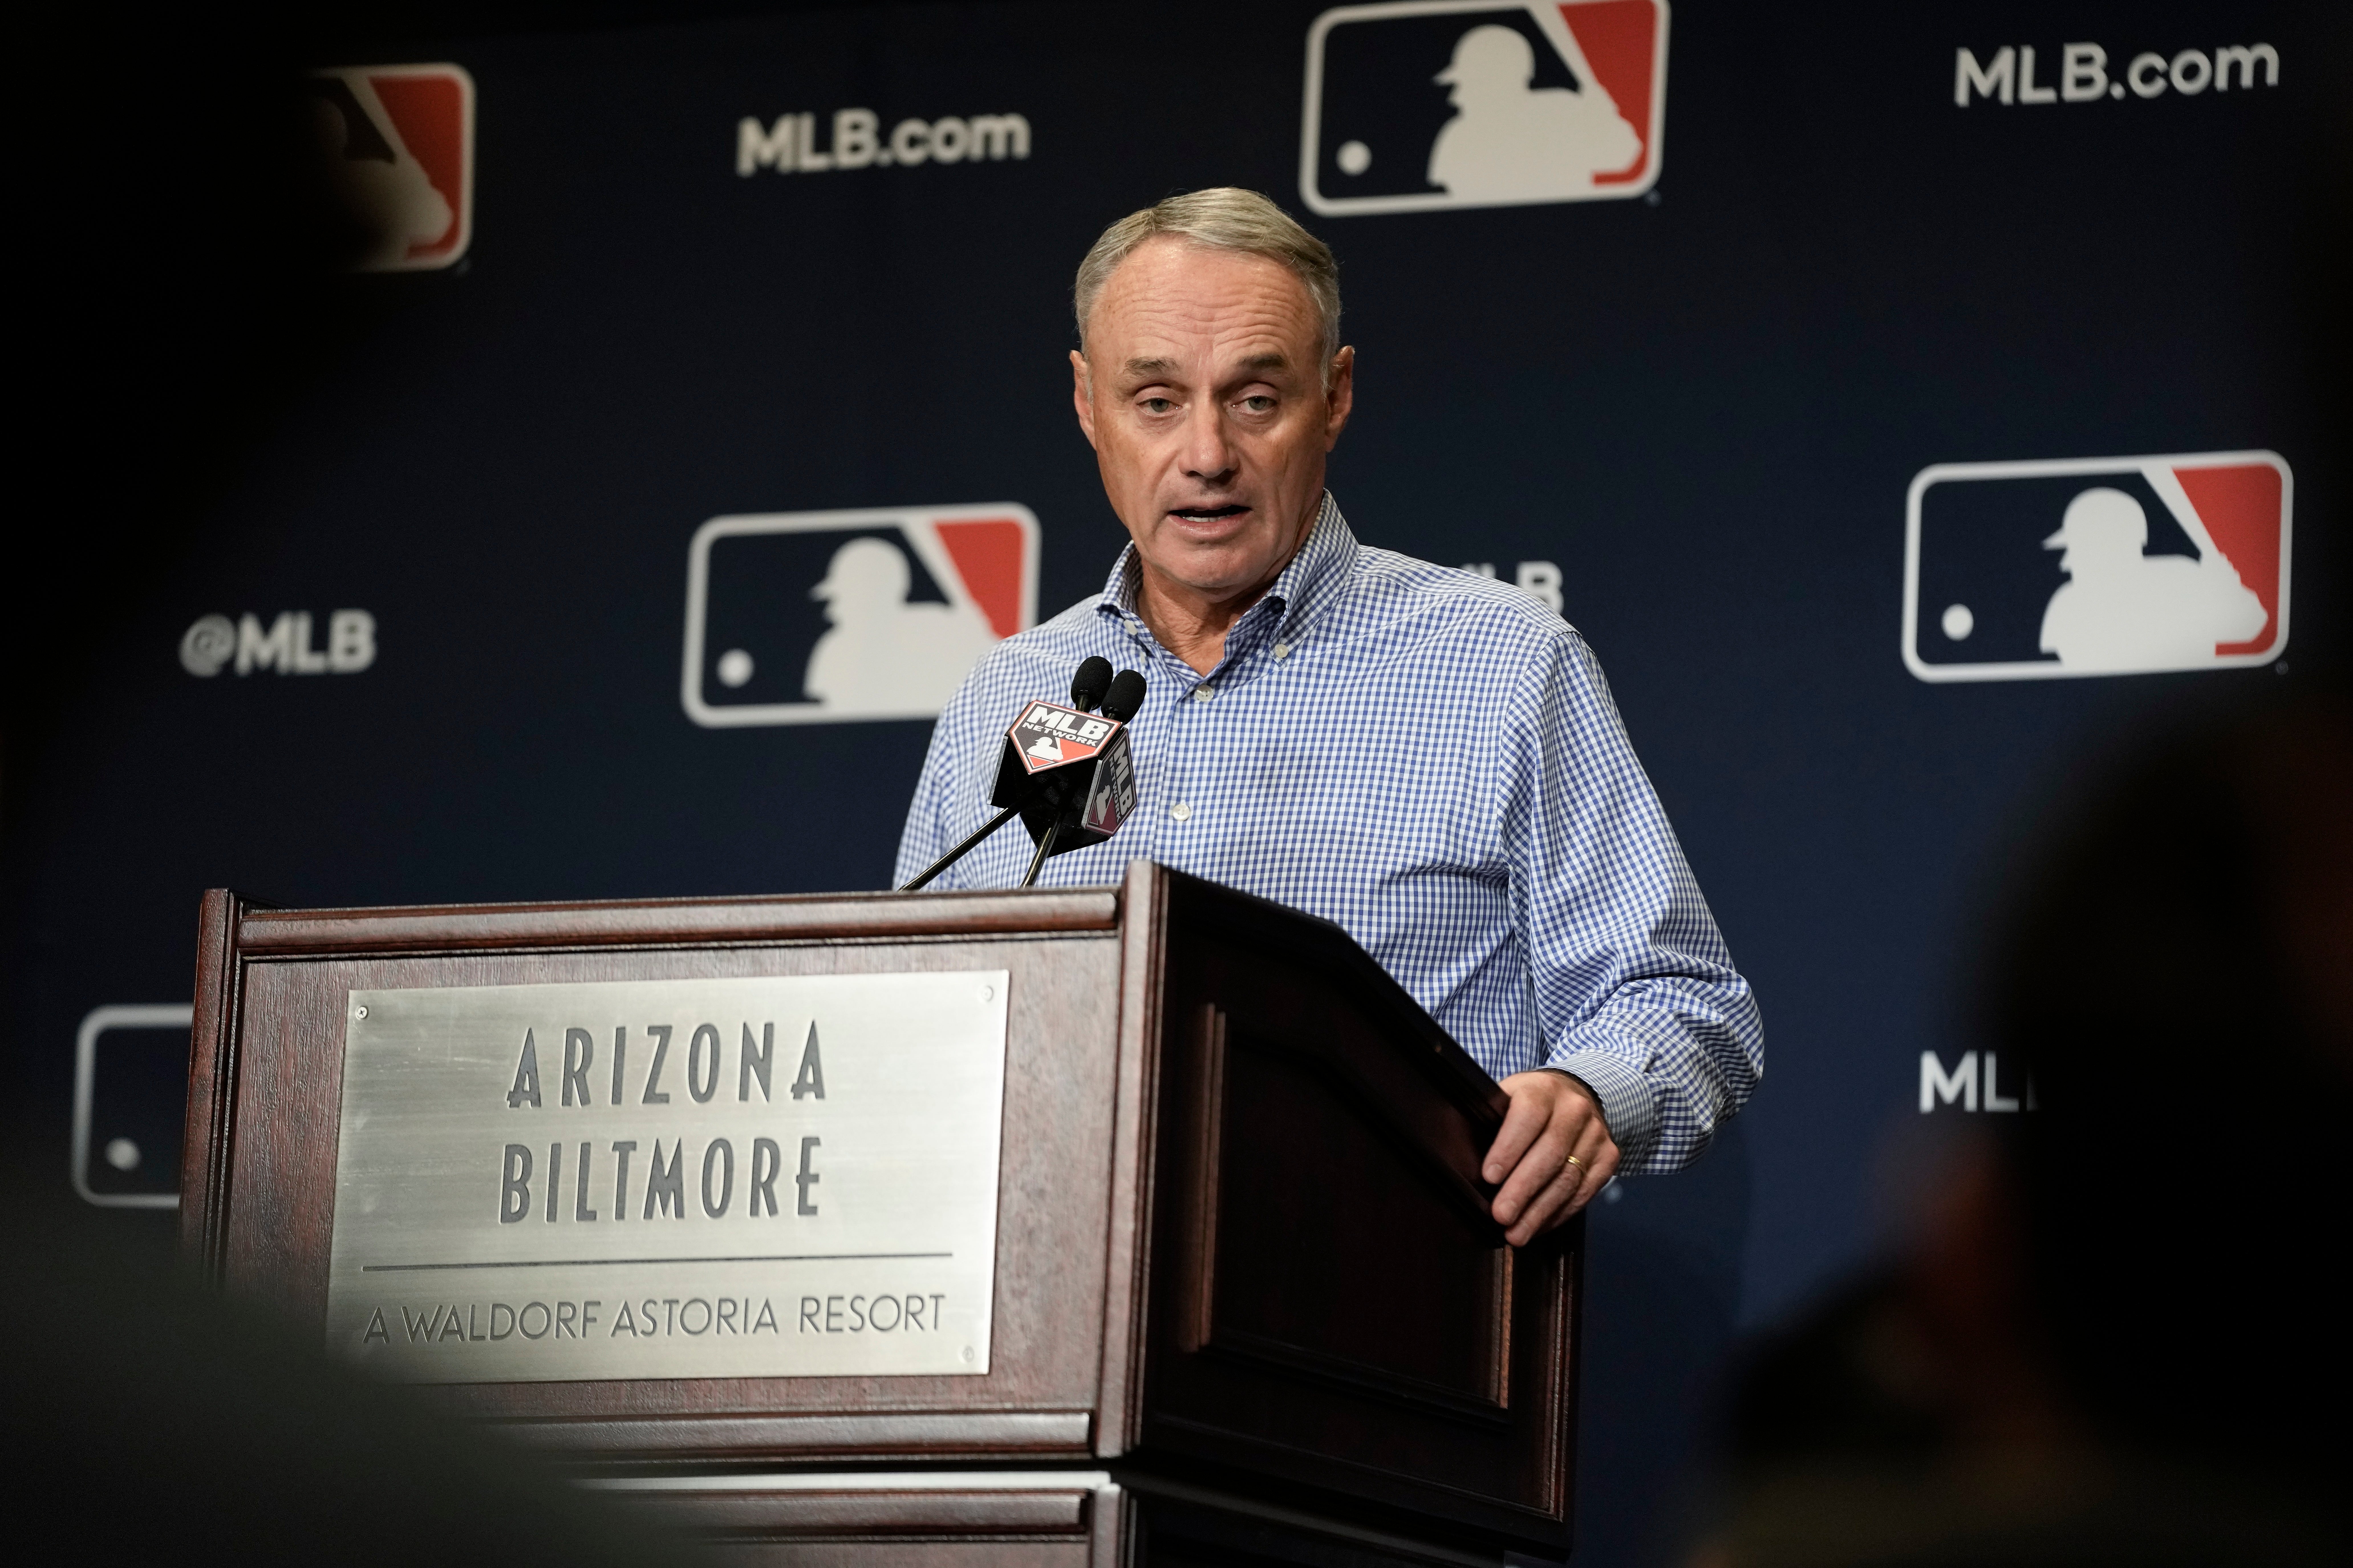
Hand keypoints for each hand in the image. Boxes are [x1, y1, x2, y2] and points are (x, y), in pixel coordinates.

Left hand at [1484, 1071, 1619, 1245]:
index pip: (1527, 1116)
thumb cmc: (1529, 1104)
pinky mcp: (1609, 1157)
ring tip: (1516, 1233)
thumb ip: (1490, 1122)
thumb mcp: (1507, 1099)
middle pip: (1550, 1153)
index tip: (1490, 1177)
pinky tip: (1539, 1226)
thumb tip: (1462, 1159)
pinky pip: (1584, 1191)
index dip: (1508, 1147)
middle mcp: (1574, 1109)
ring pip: (1568, 1178)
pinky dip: (1559, 1213)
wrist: (1575, 1095)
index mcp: (1542, 1090)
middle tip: (1501, 1216)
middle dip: (1523, 1189)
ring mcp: (1596, 1133)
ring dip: (1540, 1210)